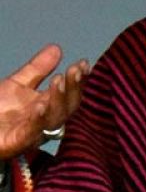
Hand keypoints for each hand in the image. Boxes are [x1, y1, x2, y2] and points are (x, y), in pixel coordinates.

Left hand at [0, 44, 89, 160]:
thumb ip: (38, 69)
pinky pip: (33, 131)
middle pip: (68, 106)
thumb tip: (57, 48)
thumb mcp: (16, 84)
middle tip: (75, 71)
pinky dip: (39, 119)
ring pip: (55, 118)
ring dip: (59, 100)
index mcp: (48, 106)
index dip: (78, 79)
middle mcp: (46, 120)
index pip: (69, 92)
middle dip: (74, 88)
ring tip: (59, 81)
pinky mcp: (19, 142)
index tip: (83, 63)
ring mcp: (34, 132)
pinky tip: (41, 105)